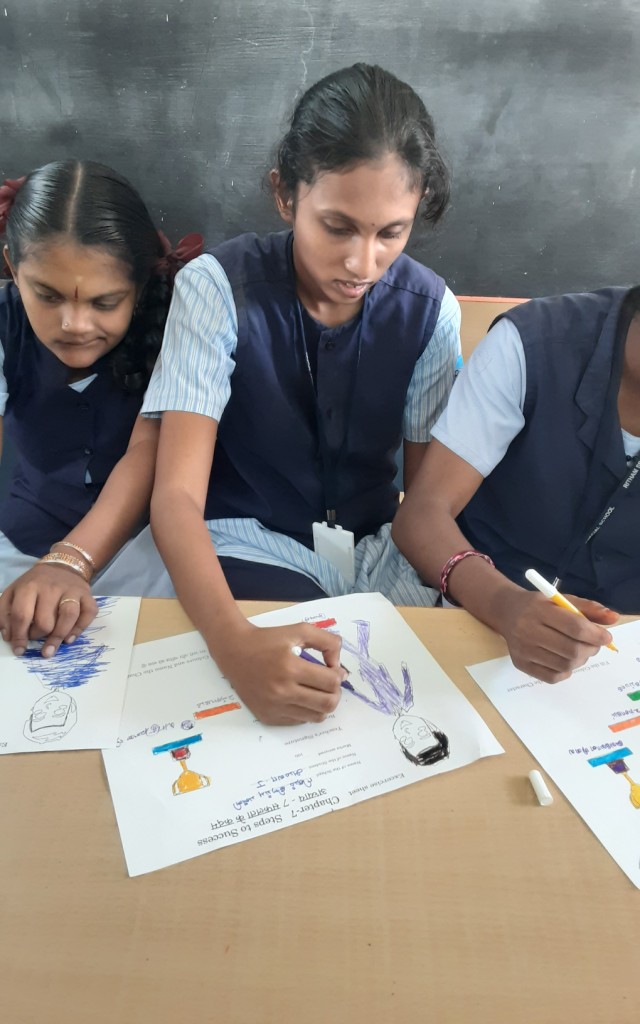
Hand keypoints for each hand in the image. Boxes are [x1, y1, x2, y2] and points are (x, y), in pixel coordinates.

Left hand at [0, 564, 97, 656]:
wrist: (62, 566)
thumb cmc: (34, 584)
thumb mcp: (13, 592)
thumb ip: (5, 613)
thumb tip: (9, 637)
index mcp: (30, 586)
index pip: (22, 615)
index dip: (19, 636)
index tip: (19, 650)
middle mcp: (52, 587)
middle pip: (45, 620)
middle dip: (38, 636)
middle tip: (35, 638)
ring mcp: (72, 591)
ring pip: (68, 616)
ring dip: (58, 637)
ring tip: (50, 650)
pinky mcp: (87, 595)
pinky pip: (88, 614)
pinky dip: (80, 628)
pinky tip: (69, 639)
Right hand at [213, 621, 347, 724]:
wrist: (234, 651)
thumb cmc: (268, 639)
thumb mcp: (300, 630)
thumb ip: (327, 642)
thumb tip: (339, 667)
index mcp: (290, 667)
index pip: (331, 682)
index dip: (338, 675)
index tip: (334, 669)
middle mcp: (282, 691)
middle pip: (328, 704)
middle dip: (335, 692)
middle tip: (329, 683)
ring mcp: (274, 707)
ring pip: (316, 717)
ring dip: (322, 704)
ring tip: (316, 691)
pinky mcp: (268, 717)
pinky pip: (299, 721)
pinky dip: (306, 710)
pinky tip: (299, 696)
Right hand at [494, 588, 618, 682]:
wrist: (506, 611)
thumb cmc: (539, 605)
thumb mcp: (562, 599)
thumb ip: (588, 608)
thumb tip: (613, 619)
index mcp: (539, 610)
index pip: (574, 627)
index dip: (595, 635)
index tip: (606, 637)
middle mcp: (527, 630)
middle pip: (571, 650)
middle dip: (590, 649)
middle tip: (593, 645)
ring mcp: (523, 650)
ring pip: (565, 665)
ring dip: (580, 660)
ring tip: (579, 650)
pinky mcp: (520, 664)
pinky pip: (553, 677)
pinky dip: (566, 670)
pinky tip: (564, 659)